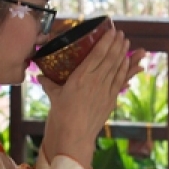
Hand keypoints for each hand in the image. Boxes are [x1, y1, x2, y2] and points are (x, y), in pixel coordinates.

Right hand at [39, 27, 136, 163]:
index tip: (111, 31)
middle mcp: (94, 82)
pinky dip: (125, 71)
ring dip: (123, 54)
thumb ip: (49, 84)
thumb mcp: (53, 97)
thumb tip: (40, 76)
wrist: (73, 138)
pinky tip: (128, 63)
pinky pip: (119, 82)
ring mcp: (104, 91)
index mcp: (79, 78)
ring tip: (127, 43)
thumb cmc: (61, 117)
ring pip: (117, 68)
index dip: (105, 42)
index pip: (96, 55)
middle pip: (109, 59)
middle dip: (116, 44)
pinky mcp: (110, 101)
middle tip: (121, 34)